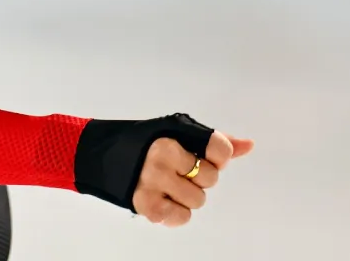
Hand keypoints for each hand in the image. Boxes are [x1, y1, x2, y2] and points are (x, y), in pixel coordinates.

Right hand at [131, 130, 253, 226]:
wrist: (100, 156)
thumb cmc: (146, 144)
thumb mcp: (177, 133)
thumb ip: (213, 141)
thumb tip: (249, 145)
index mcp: (172, 134)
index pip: (220, 149)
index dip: (218, 157)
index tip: (202, 156)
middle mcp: (162, 156)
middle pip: (211, 178)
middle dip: (199, 178)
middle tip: (178, 171)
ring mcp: (153, 181)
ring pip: (198, 200)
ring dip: (187, 197)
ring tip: (167, 185)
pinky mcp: (146, 204)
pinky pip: (182, 217)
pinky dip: (175, 212)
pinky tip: (161, 198)